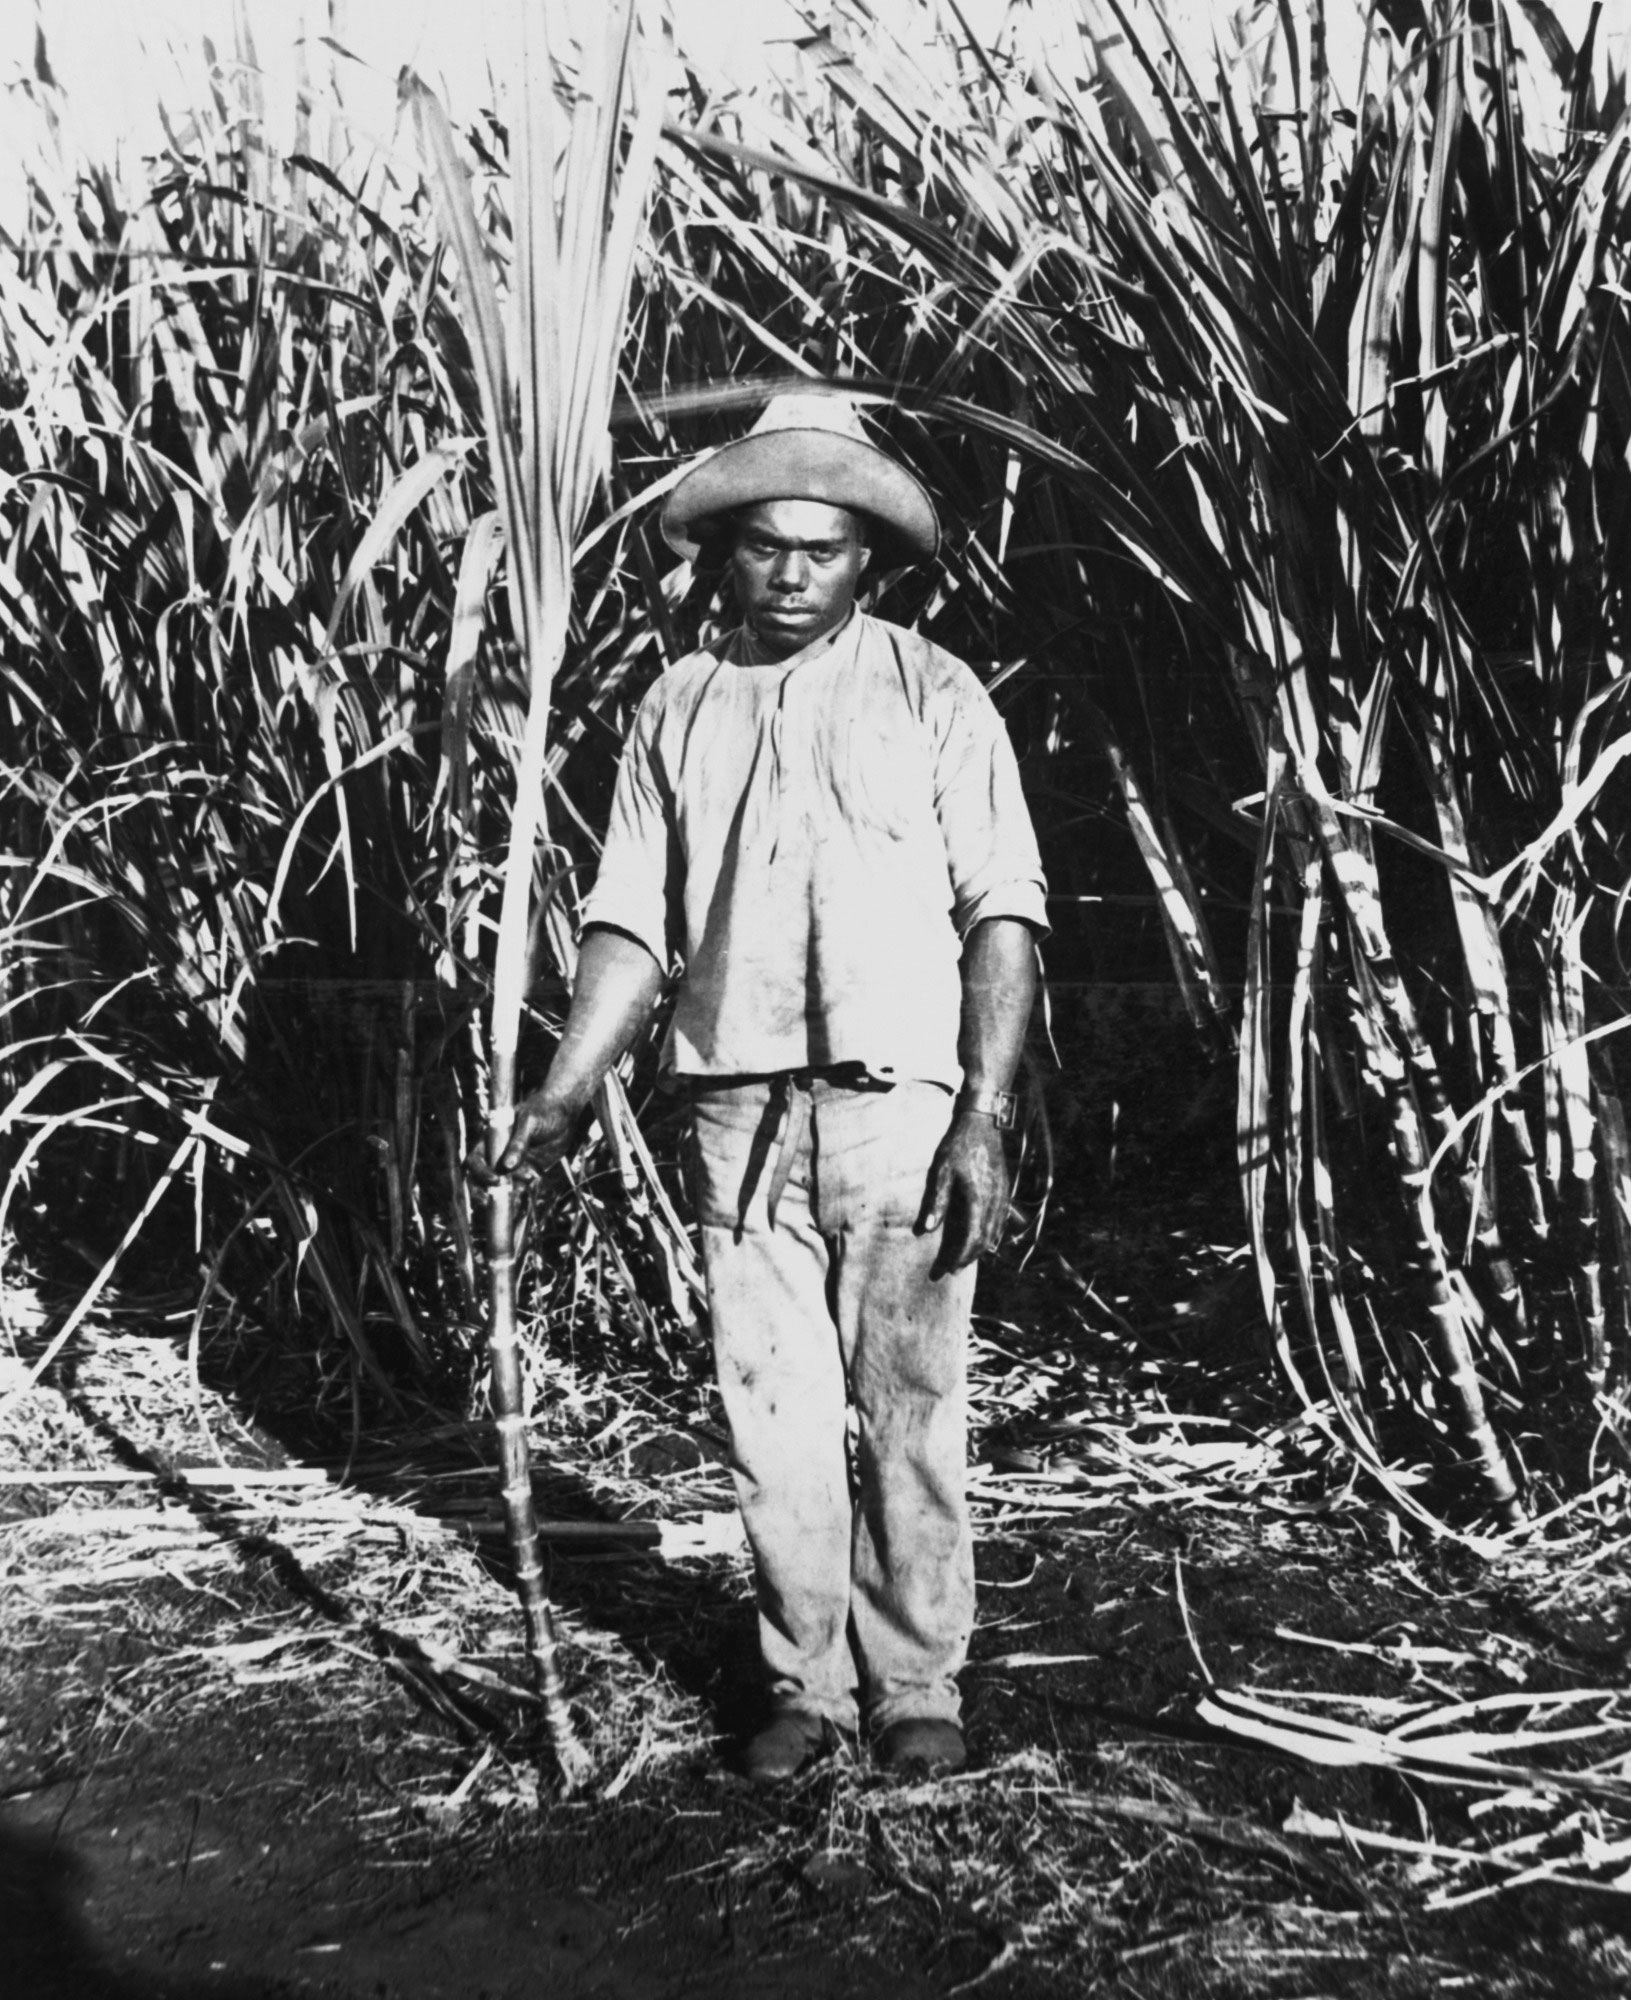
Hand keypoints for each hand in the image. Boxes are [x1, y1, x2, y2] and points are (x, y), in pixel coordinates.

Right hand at [465, 1089, 580, 1185]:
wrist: (565, 1114)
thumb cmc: (543, 1111)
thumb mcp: (530, 1122)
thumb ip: (519, 1143)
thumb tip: (507, 1166)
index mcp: (492, 1140)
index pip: (475, 1159)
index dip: (480, 1171)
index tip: (496, 1179)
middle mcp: (498, 1155)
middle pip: (481, 1178)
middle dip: (485, 1190)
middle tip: (497, 1198)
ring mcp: (512, 1166)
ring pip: (499, 1186)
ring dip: (503, 1195)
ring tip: (520, 1190)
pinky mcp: (527, 1173)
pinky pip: (518, 1189)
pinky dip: (519, 1196)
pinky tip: (525, 1196)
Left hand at [919, 1110, 1009, 1270]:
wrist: (981, 1123)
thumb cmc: (957, 1146)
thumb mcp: (940, 1171)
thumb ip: (936, 1202)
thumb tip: (925, 1231)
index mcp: (978, 1199)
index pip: (970, 1239)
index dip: (958, 1257)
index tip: (944, 1270)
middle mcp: (994, 1202)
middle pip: (984, 1240)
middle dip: (966, 1258)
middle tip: (949, 1270)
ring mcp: (1002, 1196)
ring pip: (994, 1232)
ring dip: (978, 1249)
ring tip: (962, 1259)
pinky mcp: (1004, 1190)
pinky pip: (999, 1221)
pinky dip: (989, 1235)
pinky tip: (980, 1238)